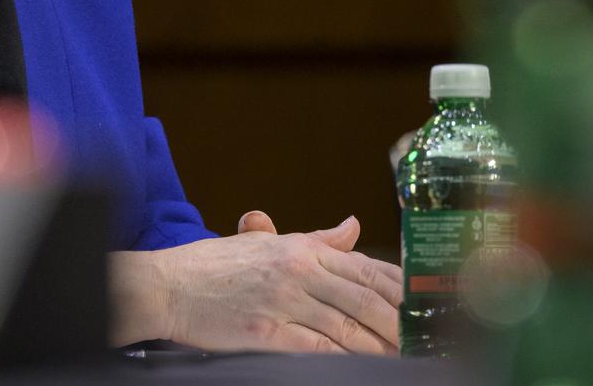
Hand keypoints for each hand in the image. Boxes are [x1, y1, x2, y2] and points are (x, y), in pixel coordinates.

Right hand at [159, 213, 401, 354]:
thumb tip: (353, 226)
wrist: (170, 285)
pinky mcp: (268, 333)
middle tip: (422, 340)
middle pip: (365, 299)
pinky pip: (319, 349)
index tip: (422, 306)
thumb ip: (317, 239)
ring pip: (348, 328)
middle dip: (399, 323)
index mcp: (301, 248)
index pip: (366, 268)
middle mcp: (298, 271)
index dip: (400, 290)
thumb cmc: (215, 265)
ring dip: (381, 347)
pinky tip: (363, 367)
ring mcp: (284, 302)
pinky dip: (346, 360)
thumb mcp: (268, 242)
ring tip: (403, 359)